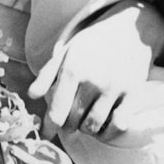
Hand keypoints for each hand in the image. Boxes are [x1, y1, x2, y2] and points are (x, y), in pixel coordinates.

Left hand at [28, 0, 163, 140]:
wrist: (131, 29)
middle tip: (70, 118)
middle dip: (68, 124)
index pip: (56, 112)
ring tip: (86, 117)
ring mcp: (114, 88)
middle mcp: (93, 80)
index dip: (48, 128)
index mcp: (73, 69)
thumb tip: (31, 96)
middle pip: (73, 122)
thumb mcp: (67, 52)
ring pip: (93, 127)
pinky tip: (104, 124)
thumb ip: (47, 74)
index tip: (46, 134)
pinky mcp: (132, 94)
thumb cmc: (94, 43)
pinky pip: (118, 126)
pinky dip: (109, 132)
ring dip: (87, 128)